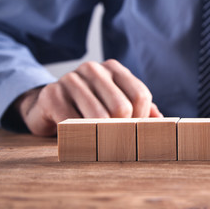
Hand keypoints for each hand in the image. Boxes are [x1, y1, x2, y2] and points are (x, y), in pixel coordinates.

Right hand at [14, 59, 162, 135]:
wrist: (46, 107)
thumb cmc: (88, 108)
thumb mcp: (116, 104)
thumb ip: (141, 110)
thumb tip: (163, 122)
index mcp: (113, 68)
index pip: (140, 95)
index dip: (140, 119)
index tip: (131, 130)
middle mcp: (93, 69)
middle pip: (122, 107)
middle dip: (120, 129)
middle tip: (113, 139)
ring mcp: (70, 79)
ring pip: (99, 116)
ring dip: (100, 135)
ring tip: (96, 140)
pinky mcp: (51, 95)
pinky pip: (73, 123)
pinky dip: (78, 136)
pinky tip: (76, 136)